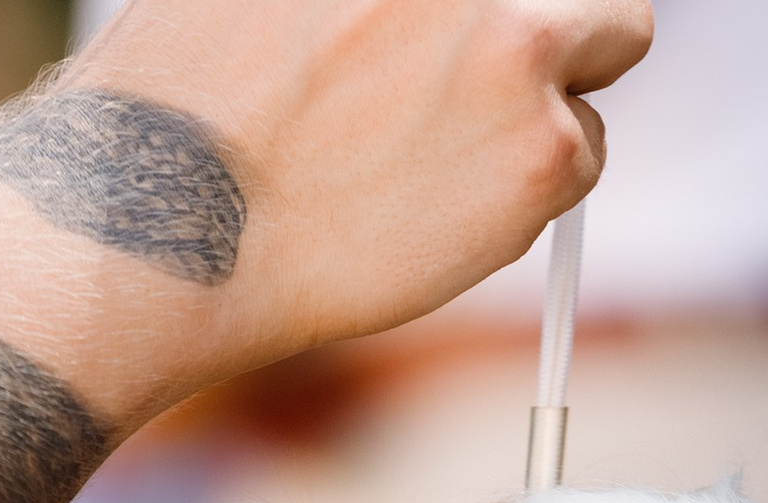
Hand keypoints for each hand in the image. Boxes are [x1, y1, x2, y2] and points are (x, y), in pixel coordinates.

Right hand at [72, 0, 649, 366]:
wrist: (161, 217)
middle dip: (551, 13)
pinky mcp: (547, 145)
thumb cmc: (182, 98)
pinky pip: (585, 154)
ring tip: (431, 147)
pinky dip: (530, 184)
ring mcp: (525, 37)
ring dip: (545, 91)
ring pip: (605, 46)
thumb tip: (422, 9)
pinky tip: (432, 200)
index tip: (473, 23)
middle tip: (478, 72)